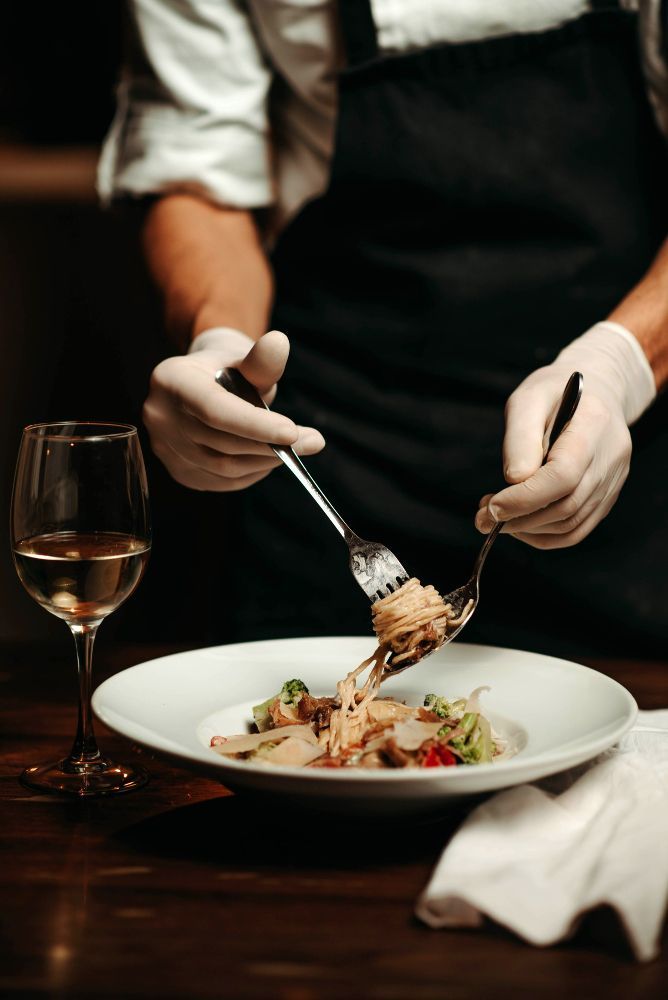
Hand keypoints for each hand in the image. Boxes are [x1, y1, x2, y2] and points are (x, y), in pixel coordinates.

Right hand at [143, 328, 324, 490]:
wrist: (204, 385)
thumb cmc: (229, 370)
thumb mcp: (244, 359)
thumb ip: (262, 360)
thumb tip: (279, 343)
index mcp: (171, 380)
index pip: (215, 410)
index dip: (255, 425)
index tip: (293, 432)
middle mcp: (159, 415)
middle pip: (220, 442)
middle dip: (269, 446)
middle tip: (311, 442)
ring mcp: (164, 447)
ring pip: (222, 467)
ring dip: (264, 462)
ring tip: (292, 449)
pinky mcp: (177, 470)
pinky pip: (220, 481)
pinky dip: (250, 474)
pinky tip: (268, 460)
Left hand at [475, 322, 655, 548]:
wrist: (595, 390)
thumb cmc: (554, 391)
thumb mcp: (529, 398)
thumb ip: (520, 437)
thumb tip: (514, 480)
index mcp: (594, 425)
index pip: (564, 475)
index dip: (526, 497)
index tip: (492, 506)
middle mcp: (611, 458)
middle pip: (567, 506)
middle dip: (519, 518)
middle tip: (482, 516)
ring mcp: (613, 481)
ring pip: (571, 525)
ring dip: (527, 530)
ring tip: (495, 516)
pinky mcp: (606, 497)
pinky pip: (577, 530)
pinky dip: (543, 536)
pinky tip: (519, 524)